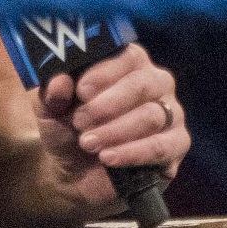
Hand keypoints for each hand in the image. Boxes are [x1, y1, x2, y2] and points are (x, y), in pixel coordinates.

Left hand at [34, 44, 190, 215]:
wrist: (73, 172)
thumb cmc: (66, 126)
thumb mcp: (49, 108)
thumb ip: (51, 92)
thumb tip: (59, 81)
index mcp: (128, 63)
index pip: (126, 56)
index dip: (104, 72)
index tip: (81, 90)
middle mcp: (155, 82)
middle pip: (142, 84)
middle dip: (108, 105)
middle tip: (80, 121)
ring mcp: (170, 113)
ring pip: (151, 116)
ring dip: (115, 131)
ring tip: (88, 142)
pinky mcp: (176, 144)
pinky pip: (162, 146)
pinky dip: (132, 153)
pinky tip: (108, 158)